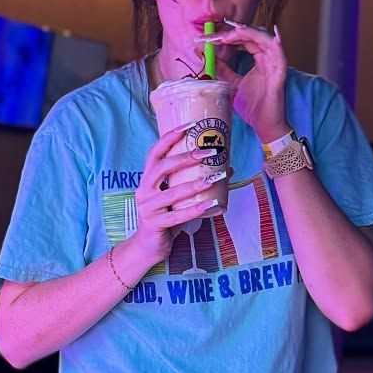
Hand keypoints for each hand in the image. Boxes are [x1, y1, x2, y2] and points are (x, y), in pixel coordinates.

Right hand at [122, 122, 228, 272]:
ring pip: (173, 192)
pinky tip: (213, 205)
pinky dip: (196, 210)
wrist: (148, 247)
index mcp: (148, 180)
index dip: (170, 138)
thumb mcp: (178, 199)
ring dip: (197, 184)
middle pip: (163, 167)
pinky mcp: (155, 224)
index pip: (155, 153)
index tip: (190, 126)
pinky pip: (178, 216)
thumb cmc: (165, 219)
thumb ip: (195, 183)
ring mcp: (148, 208)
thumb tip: (228, 167)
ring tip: (217, 178)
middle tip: (210, 151)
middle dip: (187, 157)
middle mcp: (144, 191)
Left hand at [206, 20, 288, 144]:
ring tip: (234, 32)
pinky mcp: (280, 73)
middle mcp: (268, 58)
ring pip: (265, 39)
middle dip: (234, 33)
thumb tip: (208, 56)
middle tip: (215, 37)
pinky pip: (279, 54)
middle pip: (253, 36)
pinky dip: (273, 43)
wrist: (264, 125)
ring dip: (249, 33)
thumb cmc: (252, 106)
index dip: (227, 36)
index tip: (208, 38)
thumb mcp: (232, 84)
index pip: (244, 40)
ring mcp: (275, 64)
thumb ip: (223, 70)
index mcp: (259, 59)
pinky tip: (260, 37)